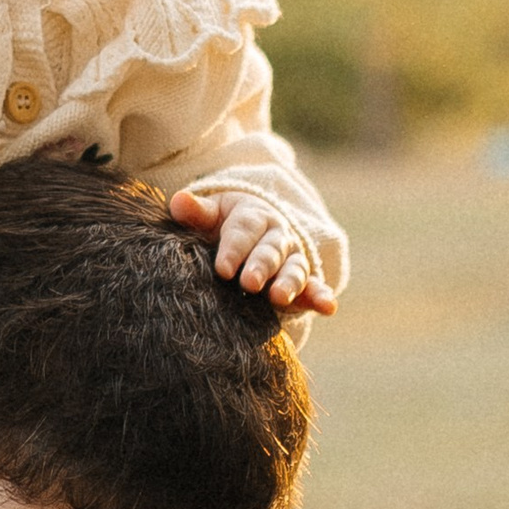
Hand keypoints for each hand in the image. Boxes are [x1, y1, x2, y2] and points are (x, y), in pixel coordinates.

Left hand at [168, 187, 338, 315]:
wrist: (249, 235)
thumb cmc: (222, 226)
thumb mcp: (210, 215)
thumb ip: (197, 212)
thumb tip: (180, 201)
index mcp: (253, 216)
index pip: (245, 228)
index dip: (234, 247)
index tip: (222, 268)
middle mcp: (277, 236)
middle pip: (271, 249)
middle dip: (261, 266)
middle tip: (248, 283)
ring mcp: (291, 259)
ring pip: (294, 269)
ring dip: (289, 283)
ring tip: (279, 297)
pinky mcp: (302, 284)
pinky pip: (314, 288)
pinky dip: (321, 296)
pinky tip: (328, 307)